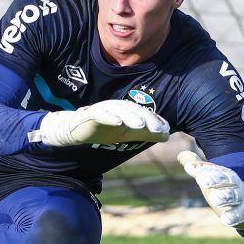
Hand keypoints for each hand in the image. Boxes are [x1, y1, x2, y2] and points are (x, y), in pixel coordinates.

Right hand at [29, 99, 169, 146]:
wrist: (77, 131)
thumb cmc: (104, 130)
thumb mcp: (127, 134)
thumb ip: (145, 134)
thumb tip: (166, 136)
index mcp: (126, 110)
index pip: (143, 113)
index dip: (155, 120)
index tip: (166, 130)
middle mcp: (116, 107)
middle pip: (133, 109)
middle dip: (146, 118)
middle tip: (157, 128)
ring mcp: (103, 109)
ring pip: (119, 110)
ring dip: (130, 116)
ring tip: (140, 125)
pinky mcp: (90, 114)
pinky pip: (101, 113)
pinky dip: (109, 117)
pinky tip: (118, 123)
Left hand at [178, 151, 243, 231]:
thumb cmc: (224, 189)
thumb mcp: (212, 177)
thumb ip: (197, 166)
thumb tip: (181, 155)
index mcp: (226, 175)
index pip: (217, 172)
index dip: (208, 172)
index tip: (197, 173)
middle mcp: (234, 185)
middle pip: (225, 181)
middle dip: (215, 180)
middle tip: (201, 180)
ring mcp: (239, 200)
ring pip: (233, 197)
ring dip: (224, 198)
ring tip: (215, 199)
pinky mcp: (242, 214)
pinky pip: (239, 215)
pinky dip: (233, 217)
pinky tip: (226, 220)